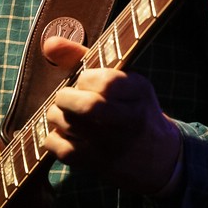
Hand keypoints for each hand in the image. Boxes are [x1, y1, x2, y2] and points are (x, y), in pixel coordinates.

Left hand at [39, 33, 183, 195]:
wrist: (159, 158)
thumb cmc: (131, 108)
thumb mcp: (122, 79)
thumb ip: (82, 57)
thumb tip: (49, 42)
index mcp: (139, 91)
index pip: (106, 81)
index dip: (86, 80)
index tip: (85, 83)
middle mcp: (130, 120)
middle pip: (87, 107)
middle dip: (65, 98)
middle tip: (66, 99)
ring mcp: (113, 146)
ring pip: (68, 125)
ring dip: (56, 115)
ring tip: (65, 115)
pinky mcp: (97, 165)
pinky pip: (60, 148)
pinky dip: (53, 137)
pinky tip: (65, 133)